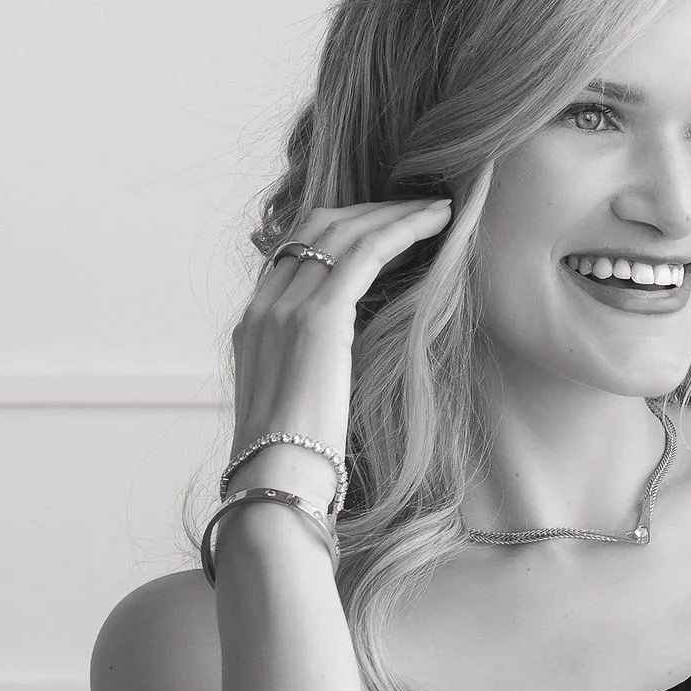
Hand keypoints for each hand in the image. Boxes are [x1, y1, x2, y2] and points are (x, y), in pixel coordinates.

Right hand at [230, 196, 453, 465]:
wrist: (276, 484)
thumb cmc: (293, 466)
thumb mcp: (293, 408)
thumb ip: (307, 376)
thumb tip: (336, 377)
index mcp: (252, 327)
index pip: (294, 252)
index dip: (341, 230)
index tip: (381, 227)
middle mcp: (263, 307)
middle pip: (315, 228)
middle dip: (368, 210)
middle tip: (414, 206)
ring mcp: (285, 308)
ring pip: (343, 231)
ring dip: (393, 212)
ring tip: (436, 206)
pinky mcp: (318, 317)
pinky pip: (366, 252)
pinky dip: (404, 229)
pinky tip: (437, 223)